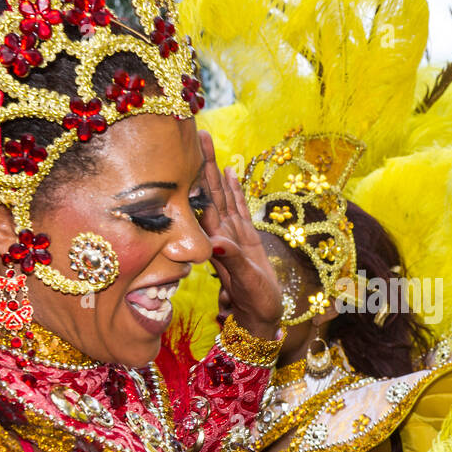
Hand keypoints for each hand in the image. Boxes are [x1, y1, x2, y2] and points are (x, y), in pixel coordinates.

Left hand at [198, 131, 282, 340]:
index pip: (204, 200)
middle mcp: (220, 234)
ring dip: (216, 171)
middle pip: (210, 192)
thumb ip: (230, 260)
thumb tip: (213, 242)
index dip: (199, 174)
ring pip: (221, 196)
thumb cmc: (256, 304)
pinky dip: (233, 190)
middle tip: (197, 132)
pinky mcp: (244, 240)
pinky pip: (237, 208)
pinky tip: (231, 173)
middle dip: (204, 163)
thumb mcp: (245, 283)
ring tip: (209, 144)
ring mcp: (231, 235)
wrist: (262, 319)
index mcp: (217, 240)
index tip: (190, 147)